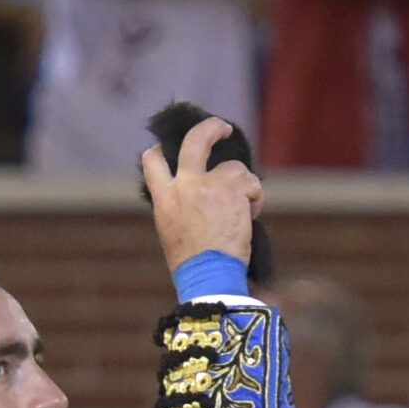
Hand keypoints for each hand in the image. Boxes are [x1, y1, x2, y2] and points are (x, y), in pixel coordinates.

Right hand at [141, 116, 261, 279]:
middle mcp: (185, 185)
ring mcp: (210, 184)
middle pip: (196, 139)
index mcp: (165, 199)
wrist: (209, 278)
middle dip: (211, 128)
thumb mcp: (172, 232)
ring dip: (242, 187)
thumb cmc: (194, 266)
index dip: (159, 151)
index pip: (153, 163)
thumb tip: (196, 194)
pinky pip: (252, 184)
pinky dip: (255, 199)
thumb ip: (179, 207)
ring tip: (242, 213)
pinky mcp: (233, 188)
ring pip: (235, 168)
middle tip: (223, 129)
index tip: (165, 147)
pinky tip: (249, 218)